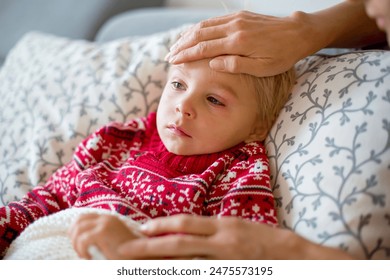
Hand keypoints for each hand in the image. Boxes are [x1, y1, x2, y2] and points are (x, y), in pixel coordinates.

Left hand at [69, 213, 139, 258]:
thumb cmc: (126, 253)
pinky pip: (82, 239)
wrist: (141, 256)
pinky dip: (81, 249)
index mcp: (108, 218)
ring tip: (83, 255)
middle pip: (78, 220)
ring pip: (78, 229)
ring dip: (76, 243)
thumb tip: (77, 239)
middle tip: (78, 250)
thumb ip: (98, 235)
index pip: (83, 217)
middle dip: (72, 235)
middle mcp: (106, 217)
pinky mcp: (103, 232)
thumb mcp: (110, 240)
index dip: (75, 230)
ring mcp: (105, 223)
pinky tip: (88, 257)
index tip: (78, 245)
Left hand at [116, 214, 354, 259]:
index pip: (187, 223)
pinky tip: (170, 272)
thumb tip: (189, 233)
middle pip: (180, 242)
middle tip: (126, 251)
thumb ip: (215, 231)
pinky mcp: (231, 272)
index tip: (143, 228)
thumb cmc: (267, 240)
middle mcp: (223, 241)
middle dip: (150, 246)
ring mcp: (227, 260)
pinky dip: (184, 273)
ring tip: (139, 266)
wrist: (296, 256)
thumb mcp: (239, 227)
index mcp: (224, 225)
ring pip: (187, 262)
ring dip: (162, 264)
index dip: (162, 225)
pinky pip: (201, 273)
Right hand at [166, 11, 313, 76]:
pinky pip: (215, 20)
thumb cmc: (282, 55)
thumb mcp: (262, 68)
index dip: (186, 55)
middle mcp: (234, 28)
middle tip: (169, 56)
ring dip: (188, 36)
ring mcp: (236, 19)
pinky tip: (194, 34)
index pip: (204, 49)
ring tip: (176, 46)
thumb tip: (212, 64)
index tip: (173, 61)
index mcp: (238, 43)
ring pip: (204, 26)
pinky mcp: (240, 15)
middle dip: (182, 45)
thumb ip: (235, 65)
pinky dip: (200, 28)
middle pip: (199, 35)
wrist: (298, 33)